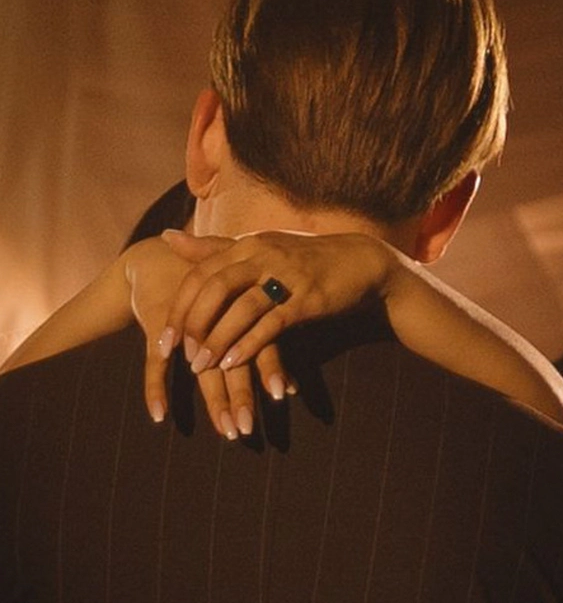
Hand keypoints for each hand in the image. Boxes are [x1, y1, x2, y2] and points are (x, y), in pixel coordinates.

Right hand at [123, 235, 294, 436]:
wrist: (159, 257)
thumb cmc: (209, 289)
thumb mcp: (237, 313)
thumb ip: (264, 348)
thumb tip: (294, 388)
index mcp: (238, 309)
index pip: (259, 342)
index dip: (270, 368)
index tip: (283, 395)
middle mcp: (213, 319)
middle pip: (232, 362)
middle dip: (243, 397)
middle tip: (249, 430)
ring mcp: (184, 325)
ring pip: (202, 370)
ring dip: (216, 402)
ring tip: (229, 432)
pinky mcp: (156, 328)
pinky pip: (154, 364)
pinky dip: (155, 389)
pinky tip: (159, 416)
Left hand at [157, 227, 394, 369]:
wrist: (360, 262)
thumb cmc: (303, 259)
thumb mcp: (257, 249)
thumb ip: (212, 248)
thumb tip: (166, 237)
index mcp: (247, 245)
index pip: (201, 272)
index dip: (179, 306)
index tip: (162, 337)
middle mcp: (262, 255)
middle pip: (214, 287)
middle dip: (191, 323)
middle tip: (176, 355)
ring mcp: (285, 276)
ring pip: (241, 307)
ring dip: (217, 339)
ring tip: (199, 366)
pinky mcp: (306, 298)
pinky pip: (271, 323)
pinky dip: (249, 344)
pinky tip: (233, 364)